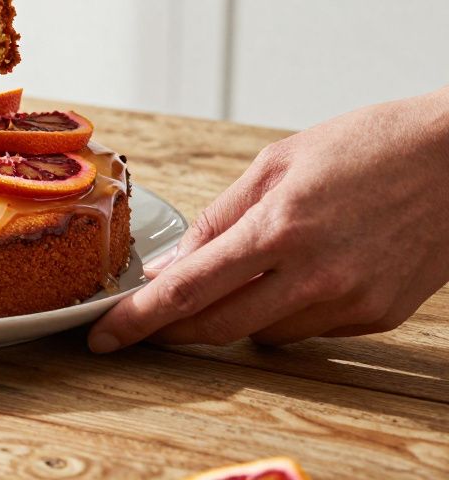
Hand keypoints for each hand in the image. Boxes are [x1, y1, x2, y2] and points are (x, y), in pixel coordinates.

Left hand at [89, 88, 448, 351]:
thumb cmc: (368, 145)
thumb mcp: (277, 163)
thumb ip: (219, 219)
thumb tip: (171, 265)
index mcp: (279, 228)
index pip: (189, 290)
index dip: (139, 320)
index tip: (104, 336)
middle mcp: (313, 276)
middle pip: (216, 327)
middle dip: (171, 330)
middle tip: (144, 322)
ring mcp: (349, 302)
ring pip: (261, 334)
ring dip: (233, 316)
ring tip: (244, 272)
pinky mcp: (376, 317)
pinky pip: (308, 330)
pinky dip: (285, 311)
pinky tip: (299, 273)